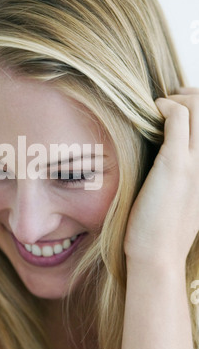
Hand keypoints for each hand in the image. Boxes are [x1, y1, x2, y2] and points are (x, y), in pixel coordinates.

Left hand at [124, 88, 198, 270]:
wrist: (157, 254)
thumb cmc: (161, 226)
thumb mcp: (180, 195)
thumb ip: (180, 171)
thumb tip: (167, 150)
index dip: (198, 104)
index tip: (176, 107)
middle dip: (191, 94)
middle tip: (169, 101)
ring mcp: (196, 162)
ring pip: (198, 107)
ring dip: (179, 97)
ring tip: (159, 106)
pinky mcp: (176, 164)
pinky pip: (178, 118)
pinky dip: (166, 106)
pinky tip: (152, 111)